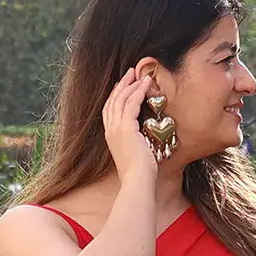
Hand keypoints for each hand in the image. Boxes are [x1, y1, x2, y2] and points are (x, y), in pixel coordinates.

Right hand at [102, 68, 158, 184]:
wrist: (137, 182)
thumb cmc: (140, 174)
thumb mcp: (135, 155)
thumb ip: (137, 144)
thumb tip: (145, 141)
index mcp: (111, 137)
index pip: (110, 110)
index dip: (116, 96)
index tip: (125, 85)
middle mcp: (110, 131)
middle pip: (113, 101)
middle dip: (122, 85)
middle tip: (131, 72)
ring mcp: (117, 129)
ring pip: (121, 99)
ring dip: (131, 84)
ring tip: (139, 74)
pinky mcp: (126, 128)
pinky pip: (132, 103)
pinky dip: (139, 91)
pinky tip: (146, 84)